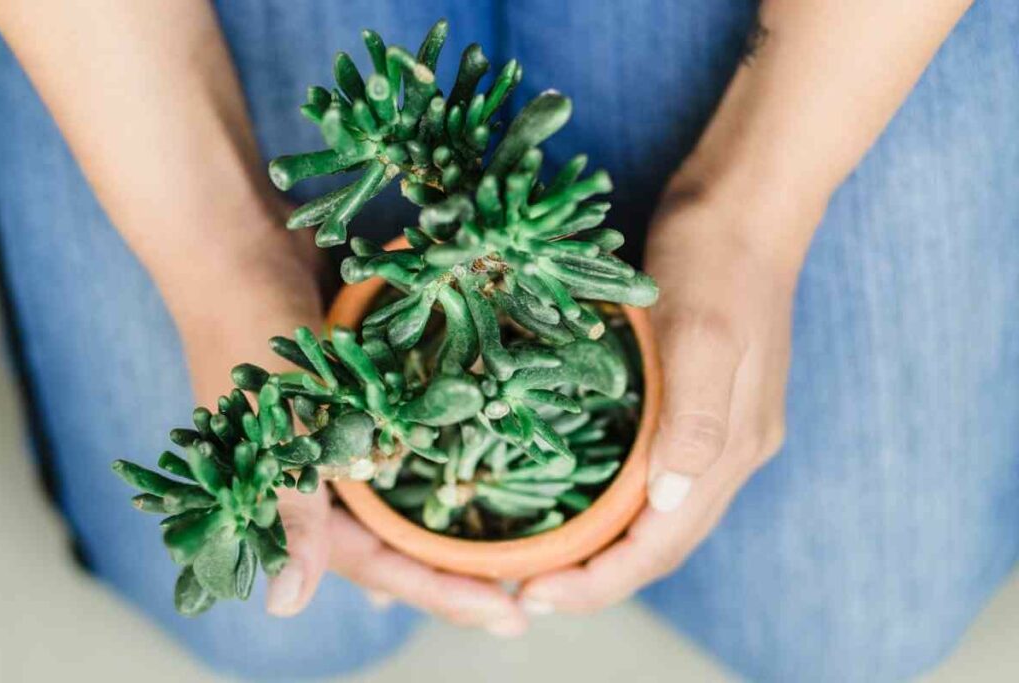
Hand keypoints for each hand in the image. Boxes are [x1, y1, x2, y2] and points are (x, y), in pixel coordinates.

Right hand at [175, 214, 526, 633]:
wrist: (236, 244)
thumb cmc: (252, 329)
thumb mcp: (278, 421)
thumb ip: (292, 510)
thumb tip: (287, 607)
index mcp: (291, 499)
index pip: (379, 566)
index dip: (443, 595)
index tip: (509, 618)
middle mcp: (312, 482)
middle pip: (391, 547)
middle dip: (450, 576)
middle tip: (519, 599)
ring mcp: (331, 444)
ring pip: (393, 506)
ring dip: (436, 532)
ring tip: (492, 565)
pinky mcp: (347, 406)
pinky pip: (395, 452)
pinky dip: (424, 475)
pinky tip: (453, 490)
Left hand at [519, 185, 814, 612]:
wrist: (743, 204)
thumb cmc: (715, 259)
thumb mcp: (701, 329)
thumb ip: (693, 417)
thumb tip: (667, 503)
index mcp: (731, 446)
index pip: (663, 543)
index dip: (602, 581)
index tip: (536, 597)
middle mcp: (728, 451)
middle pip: (661, 543)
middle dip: (596, 577)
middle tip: (523, 591)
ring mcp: (717, 429)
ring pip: (658, 517)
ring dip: (605, 548)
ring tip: (543, 560)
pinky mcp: (699, 405)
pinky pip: (656, 477)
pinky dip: (616, 504)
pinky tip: (578, 497)